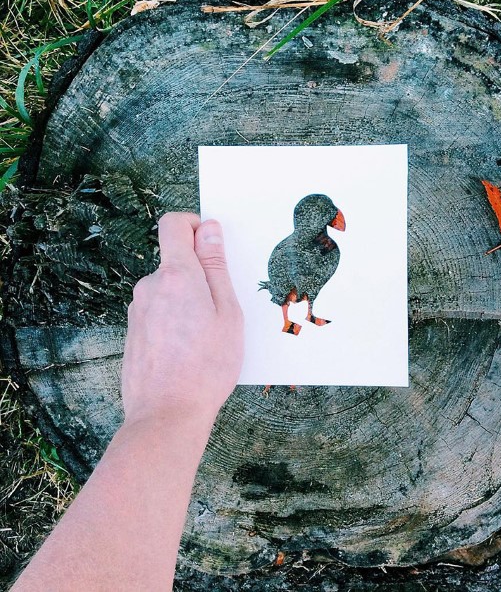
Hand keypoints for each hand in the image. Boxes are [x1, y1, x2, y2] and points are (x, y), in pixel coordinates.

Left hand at [121, 213, 243, 434]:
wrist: (167, 414)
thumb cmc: (207, 366)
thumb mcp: (227, 313)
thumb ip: (216, 267)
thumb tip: (209, 229)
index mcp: (177, 275)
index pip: (173, 225)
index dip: (194, 225)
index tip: (212, 245)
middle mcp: (150, 286)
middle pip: (175, 262)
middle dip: (200, 275)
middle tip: (222, 310)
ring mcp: (138, 310)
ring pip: (169, 290)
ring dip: (188, 302)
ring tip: (207, 337)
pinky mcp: (134, 331)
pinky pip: (159, 312)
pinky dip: (176, 320)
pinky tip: (189, 350)